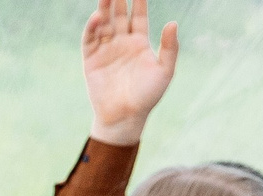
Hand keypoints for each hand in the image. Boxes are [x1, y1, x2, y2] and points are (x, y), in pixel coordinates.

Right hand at [83, 0, 177, 145]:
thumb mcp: (165, 70)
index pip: (138, 16)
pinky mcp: (91, 61)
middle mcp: (121, 44)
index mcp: (139, 43)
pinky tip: (98, 17)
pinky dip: (92, 28)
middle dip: (118, 1)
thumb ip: (169, 47)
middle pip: (119, 16)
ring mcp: (105, 51)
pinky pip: (90, 40)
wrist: (125, 117)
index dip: (138, 2)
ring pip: (104, 24)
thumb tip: (172, 23)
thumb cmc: (147, 96)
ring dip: (104, 9)